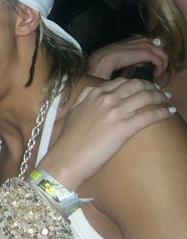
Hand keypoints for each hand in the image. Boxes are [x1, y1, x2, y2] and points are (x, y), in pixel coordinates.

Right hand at [38, 78, 173, 189]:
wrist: (68, 156)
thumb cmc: (69, 138)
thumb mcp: (74, 110)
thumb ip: (85, 97)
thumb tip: (95, 90)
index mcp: (94, 94)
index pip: (121, 82)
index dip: (136, 83)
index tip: (143, 87)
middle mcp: (106, 99)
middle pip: (136, 86)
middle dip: (151, 87)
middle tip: (159, 92)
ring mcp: (115, 113)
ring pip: (145, 97)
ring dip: (160, 97)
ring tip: (167, 99)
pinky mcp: (124, 128)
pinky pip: (149, 115)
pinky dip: (162, 111)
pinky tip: (169, 111)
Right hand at [88, 35, 168, 79]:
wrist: (105, 58)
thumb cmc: (112, 58)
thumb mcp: (126, 53)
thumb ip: (136, 55)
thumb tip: (143, 62)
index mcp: (138, 38)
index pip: (154, 46)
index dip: (155, 56)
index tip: (151, 65)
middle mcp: (144, 39)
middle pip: (161, 50)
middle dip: (161, 61)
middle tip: (158, 70)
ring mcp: (146, 45)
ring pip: (163, 55)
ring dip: (162, 65)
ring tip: (158, 74)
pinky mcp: (147, 53)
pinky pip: (160, 61)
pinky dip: (160, 69)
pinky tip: (155, 75)